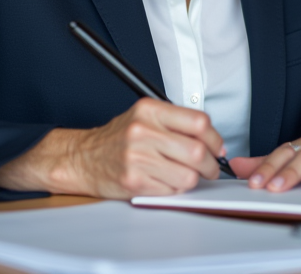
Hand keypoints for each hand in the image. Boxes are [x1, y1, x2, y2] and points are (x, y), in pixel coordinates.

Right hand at [0, 98, 226, 197]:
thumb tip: (213, 140)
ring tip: (183, 175)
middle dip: (209, 165)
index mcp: (149, 110)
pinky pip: (171, 190)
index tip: (216, 147)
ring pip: (187, 176)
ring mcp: (137, 157)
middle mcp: (142, 131)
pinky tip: (164, 181)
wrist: (83, 158)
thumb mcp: (145, 117)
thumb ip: (177, 123)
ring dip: (192, 180)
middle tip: (208, 168)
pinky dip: (174, 189)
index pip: (198, 122)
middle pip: (196, 151)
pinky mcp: (134, 181)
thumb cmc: (118, 139)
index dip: (215, 138)